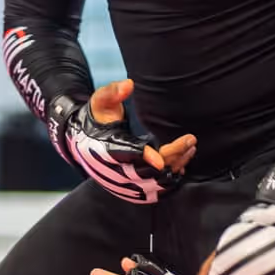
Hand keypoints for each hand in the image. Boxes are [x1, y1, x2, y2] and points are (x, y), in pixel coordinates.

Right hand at [52, 79, 195, 204]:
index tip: (161, 158)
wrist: (85, 139)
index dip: (143, 157)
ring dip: (174, 167)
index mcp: (104, 149)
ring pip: (153, 182)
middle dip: (171, 157)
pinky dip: (169, 180)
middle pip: (146, 171)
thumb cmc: (97, 117)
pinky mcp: (130, 188)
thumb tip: (128, 84)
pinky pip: (153, 190)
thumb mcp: (100, 100)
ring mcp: (121, 182)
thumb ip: (112, 92)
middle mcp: (112, 170)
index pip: (126, 156)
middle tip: (190, 140)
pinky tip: (181, 165)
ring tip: (190, 149)